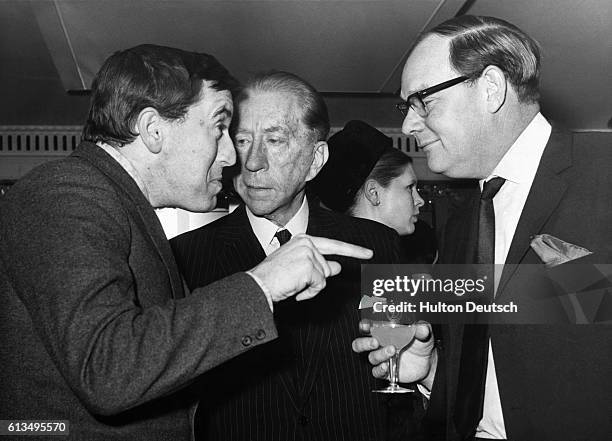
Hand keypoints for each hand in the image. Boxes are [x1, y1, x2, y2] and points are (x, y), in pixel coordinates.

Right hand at [249, 234, 372, 301]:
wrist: (258, 286)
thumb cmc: (273, 278)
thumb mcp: (299, 269)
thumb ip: (318, 265)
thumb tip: (336, 266)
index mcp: (302, 240)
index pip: (333, 245)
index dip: (353, 250)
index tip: (369, 253)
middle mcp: (306, 242)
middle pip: (328, 267)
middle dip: (317, 281)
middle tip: (299, 283)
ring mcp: (308, 253)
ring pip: (324, 277)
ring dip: (311, 287)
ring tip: (293, 286)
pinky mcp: (309, 266)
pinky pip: (320, 285)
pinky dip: (309, 293)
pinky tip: (295, 291)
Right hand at [352, 320, 436, 388]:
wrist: (428, 362)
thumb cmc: (420, 343)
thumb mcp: (423, 333)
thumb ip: (422, 329)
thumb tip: (422, 328)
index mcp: (383, 331)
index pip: (367, 327)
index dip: (364, 326)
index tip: (367, 326)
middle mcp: (379, 344)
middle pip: (360, 343)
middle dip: (364, 343)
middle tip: (375, 342)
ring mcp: (381, 358)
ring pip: (371, 357)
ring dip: (379, 354)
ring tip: (392, 350)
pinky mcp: (385, 371)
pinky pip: (376, 371)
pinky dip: (380, 369)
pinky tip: (386, 366)